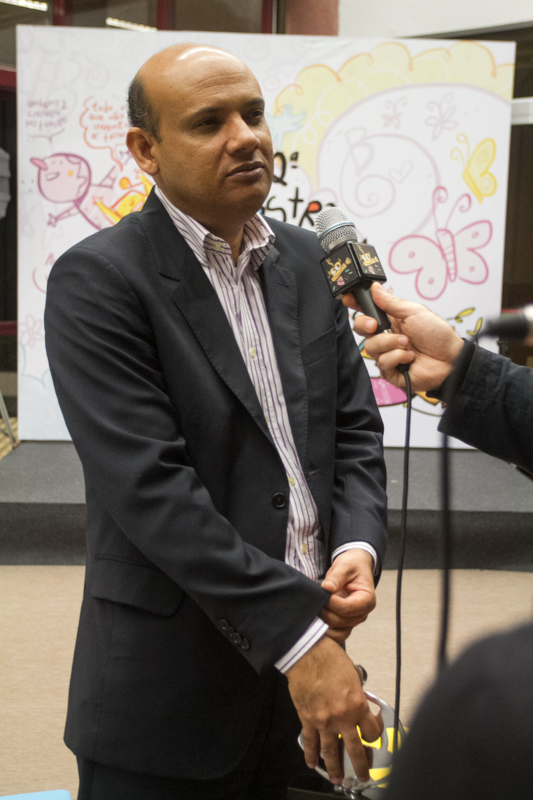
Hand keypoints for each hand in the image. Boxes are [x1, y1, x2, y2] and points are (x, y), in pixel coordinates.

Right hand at [287, 635, 382, 783]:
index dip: (375, 734)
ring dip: (335, 768)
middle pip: (355, 750)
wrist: (307, 654)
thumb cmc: (330, 659)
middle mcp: (342, 717)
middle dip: (360, 766)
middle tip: (363, 776)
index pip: (372, 731)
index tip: (373, 734)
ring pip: (331, 752)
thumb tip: (359, 706)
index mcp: (357, 704)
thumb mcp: (354, 676)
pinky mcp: (308, 720)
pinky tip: (312, 763)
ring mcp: (324, 721)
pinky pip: (310, 742)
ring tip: (338, 779)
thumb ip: (357, 695)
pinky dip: (310, 754)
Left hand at [320, 549, 375, 642]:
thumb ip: (336, 577)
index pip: (348, 608)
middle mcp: (362, 613)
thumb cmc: (352, 565)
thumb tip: (327, 588)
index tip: (322, 593)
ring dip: (325, 621)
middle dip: (326, 612)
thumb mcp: (344, 565)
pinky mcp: (345, 622)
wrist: (354, 566)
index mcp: (367, 599)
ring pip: (338, 629)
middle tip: (315, 600)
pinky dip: (326, 628)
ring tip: (315, 607)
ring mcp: (353, 619)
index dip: (333, 603)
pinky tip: (317, 616)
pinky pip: (336, 632)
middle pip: (342, 621)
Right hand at [343, 283, 463, 392]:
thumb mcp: (414, 312)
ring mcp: (387, 354)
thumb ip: (392, 302)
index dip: (355, 305)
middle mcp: (385, 337)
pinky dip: (397, 357)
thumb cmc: (437, 334)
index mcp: (390, 320)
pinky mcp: (391, 371)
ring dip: (390, 344)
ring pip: (371, 348)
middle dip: (365, 325)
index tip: (348, 299)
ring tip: (408, 344)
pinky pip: (382, 363)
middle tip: (376, 326)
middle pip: (360, 329)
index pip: (366, 312)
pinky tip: (410, 357)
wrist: (450, 359)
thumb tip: (375, 288)